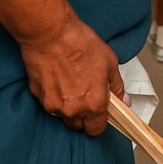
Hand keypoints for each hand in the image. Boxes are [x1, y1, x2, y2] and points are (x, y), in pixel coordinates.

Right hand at [20, 15, 121, 136]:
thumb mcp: (109, 62)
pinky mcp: (38, 96)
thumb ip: (117, 87)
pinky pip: (48, 103)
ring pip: (62, 115)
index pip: (96, 130)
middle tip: (84, 96)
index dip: (98, 122)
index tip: (99, 112)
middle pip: (77, 126)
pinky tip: (56, 78)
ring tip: (68, 84)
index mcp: (94, 104)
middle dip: (82, 116)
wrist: (50, 33)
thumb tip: (124, 101)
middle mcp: (73, 110)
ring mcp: (53, 105)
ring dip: (66, 107)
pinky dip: (53, 96)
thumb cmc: (79, 44)